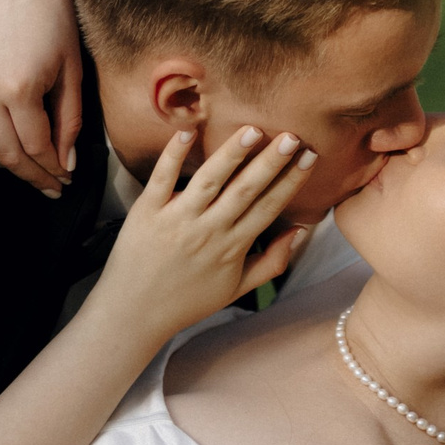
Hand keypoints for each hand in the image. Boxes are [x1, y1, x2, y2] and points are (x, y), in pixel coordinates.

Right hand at [0, 0, 82, 197]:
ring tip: (14, 165)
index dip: (52, 170)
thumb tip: (65, 164)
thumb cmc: (57, 24)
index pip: (35, 148)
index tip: (63, 181)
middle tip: (49, 186)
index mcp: (20, 89)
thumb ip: (68, 121)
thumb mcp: (73, 73)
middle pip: (4, 151)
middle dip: (30, 174)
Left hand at [89, 125, 314, 350]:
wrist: (135, 314)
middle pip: (246, 189)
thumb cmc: (187, 301)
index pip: (269, 207)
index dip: (291, 181)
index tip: (309, 156)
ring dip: (231, 154)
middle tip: (292, 136)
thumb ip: (272, 262)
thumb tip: (300, 232)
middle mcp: (208, 231)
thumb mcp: (236, 289)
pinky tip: (187, 132)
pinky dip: (173, 155)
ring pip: (209, 180)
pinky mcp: (147, 211)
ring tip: (252, 131)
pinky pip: (161, 178)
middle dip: (271, 162)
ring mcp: (177, 219)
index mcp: (232, 247)